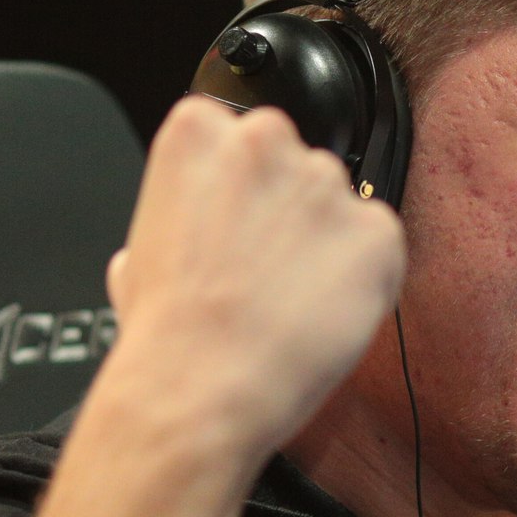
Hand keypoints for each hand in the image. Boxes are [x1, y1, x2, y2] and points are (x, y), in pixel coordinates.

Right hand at [97, 97, 405, 459]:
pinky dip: (363, 280)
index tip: (236, 227)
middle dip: (288, 212)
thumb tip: (193, 226)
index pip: (240, 138)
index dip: (241, 192)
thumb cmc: (165, 330)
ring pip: (340, 207)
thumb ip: (180, 210)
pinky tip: (320, 313)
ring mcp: (326, 182)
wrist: (200, 385)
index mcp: (199, 130)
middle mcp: (266, 140)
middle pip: (296, 166)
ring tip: (288, 302)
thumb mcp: (137, 246)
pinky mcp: (376, 230)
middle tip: (263, 271)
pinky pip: (380, 247)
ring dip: (326, 246)